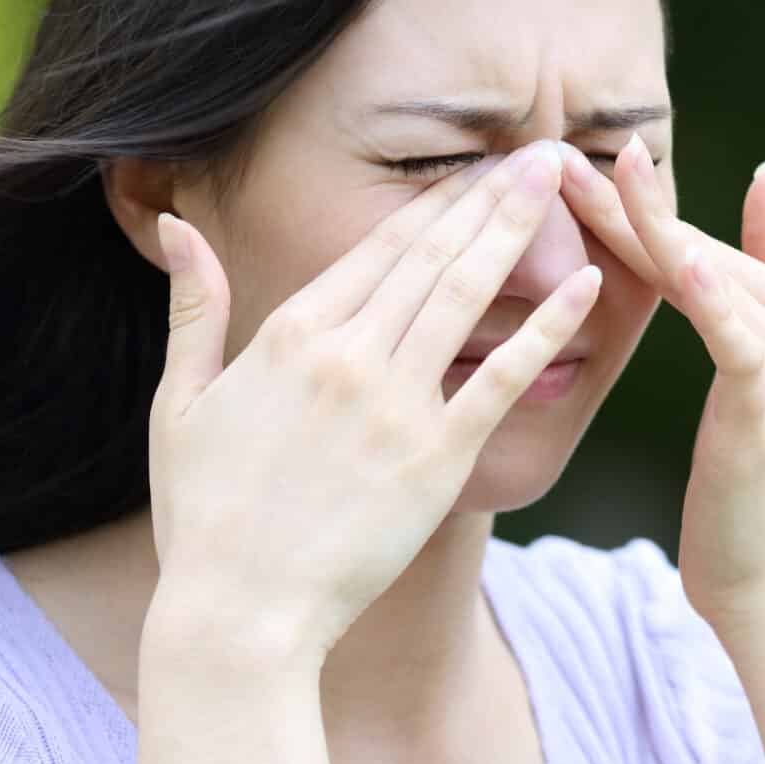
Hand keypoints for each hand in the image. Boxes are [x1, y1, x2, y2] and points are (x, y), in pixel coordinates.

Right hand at [147, 139, 597, 665]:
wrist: (238, 615)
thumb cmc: (204, 517)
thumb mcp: (179, 403)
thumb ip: (193, 308)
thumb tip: (177, 225)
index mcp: (289, 334)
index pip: (378, 245)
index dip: (435, 200)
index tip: (478, 164)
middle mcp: (346, 355)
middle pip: (432, 254)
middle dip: (490, 193)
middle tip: (543, 148)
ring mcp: (394, 405)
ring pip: (467, 294)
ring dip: (519, 230)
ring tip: (564, 178)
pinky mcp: (436, 459)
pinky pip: (501, 378)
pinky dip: (546, 327)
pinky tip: (587, 284)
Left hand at [555, 136, 764, 626]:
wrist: (764, 579)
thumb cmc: (743, 482)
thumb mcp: (748, 375)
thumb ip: (752, 281)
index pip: (697, 243)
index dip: (635, 204)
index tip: (575, 157)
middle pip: (695, 252)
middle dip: (623, 206)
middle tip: (555, 159)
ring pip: (704, 280)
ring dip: (645, 229)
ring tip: (593, 179)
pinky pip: (733, 336)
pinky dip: (710, 296)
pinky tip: (680, 260)